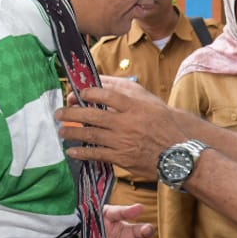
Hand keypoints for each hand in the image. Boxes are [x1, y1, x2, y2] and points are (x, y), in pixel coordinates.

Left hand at [58, 76, 186, 173]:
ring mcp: (122, 141)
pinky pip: (97, 154)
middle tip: (59, 112)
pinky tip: (72, 151)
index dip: (89, 92)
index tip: (78, 93)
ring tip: (61, 130)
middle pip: (92, 115)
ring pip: (91, 134)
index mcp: (134, 106)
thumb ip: (126, 89)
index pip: (106, 94)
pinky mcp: (121, 157)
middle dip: (72, 113)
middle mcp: (126, 122)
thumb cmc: (162, 123)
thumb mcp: (149, 101)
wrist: (176, 153)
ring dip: (72, 132)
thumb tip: (103, 80)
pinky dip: (82, 152)